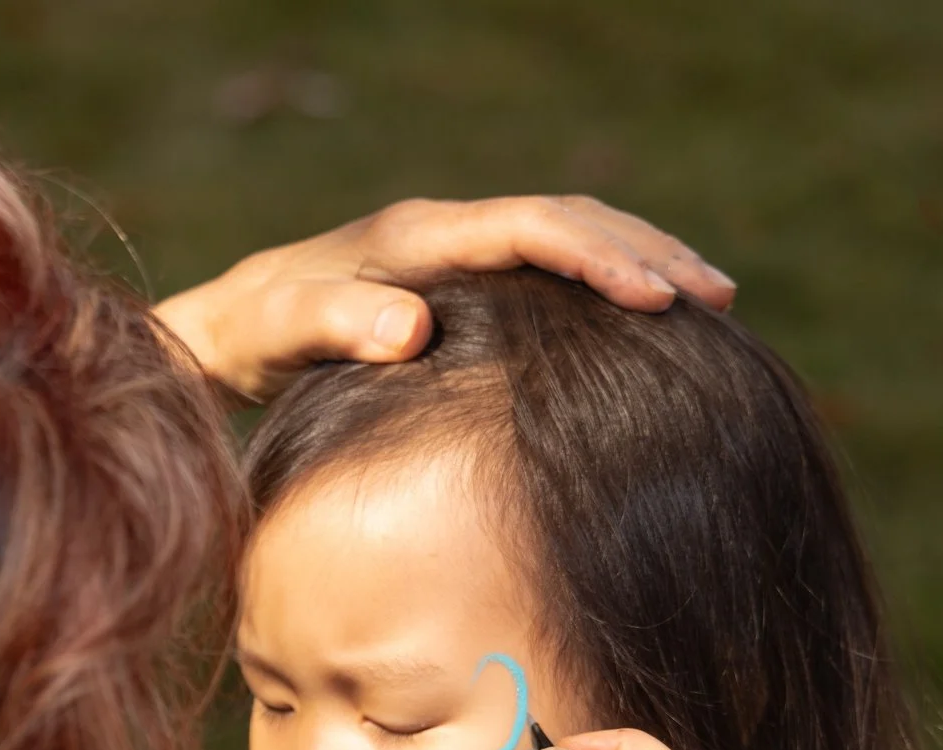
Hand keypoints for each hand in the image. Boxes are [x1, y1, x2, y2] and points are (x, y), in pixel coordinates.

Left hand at [153, 196, 735, 400]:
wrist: (225, 329)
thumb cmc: (251, 336)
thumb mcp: (280, 334)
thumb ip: (337, 326)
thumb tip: (414, 328)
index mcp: (418, 237)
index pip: (532, 230)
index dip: (598, 258)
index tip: (656, 297)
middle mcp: (446, 232)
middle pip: (571, 220)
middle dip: (648, 251)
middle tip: (717, 297)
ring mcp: (457, 254)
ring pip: (569, 238)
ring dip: (640, 260)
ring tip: (709, 303)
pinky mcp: (460, 284)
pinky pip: (550, 271)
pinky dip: (604, 285)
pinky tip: (644, 324)